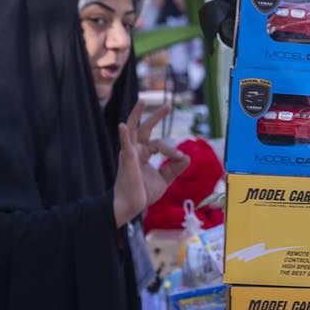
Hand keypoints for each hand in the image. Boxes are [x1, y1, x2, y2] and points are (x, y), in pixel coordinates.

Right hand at [114, 102, 190, 226]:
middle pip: (144, 129)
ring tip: (142, 101)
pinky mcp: (127, 162)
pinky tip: (122, 126)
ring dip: (137, 115)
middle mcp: (135, 151)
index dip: (172, 150)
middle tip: (168, 106)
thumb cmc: (143, 193)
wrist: (131, 207)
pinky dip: (124, 135)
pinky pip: (125, 146)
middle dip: (155, 117)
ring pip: (133, 131)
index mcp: (143, 154)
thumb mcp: (164, 179)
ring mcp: (129, 155)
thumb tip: (187, 156)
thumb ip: (175, 168)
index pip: (159, 144)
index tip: (180, 159)